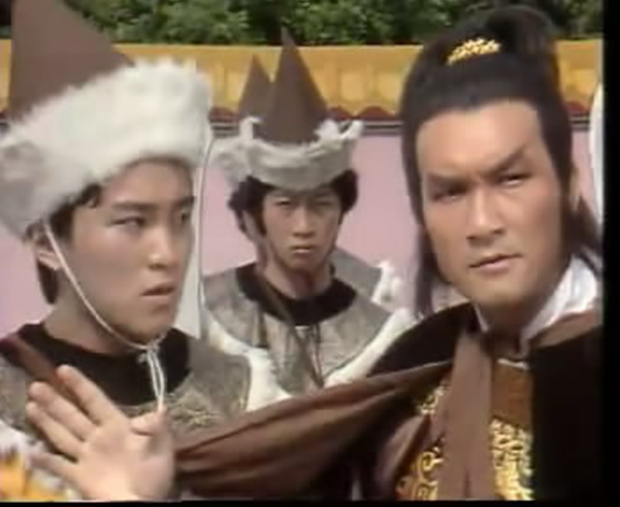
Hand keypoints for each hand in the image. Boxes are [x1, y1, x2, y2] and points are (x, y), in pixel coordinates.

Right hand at [25, 365, 174, 500]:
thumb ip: (159, 427)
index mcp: (117, 426)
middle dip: (55, 400)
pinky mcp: (80, 478)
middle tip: (36, 385)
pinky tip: (31, 453)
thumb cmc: (155, 472)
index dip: (80, 385)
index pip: (95, 400)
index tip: (63, 369)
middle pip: (73, 415)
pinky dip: (45, 461)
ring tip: (31, 405)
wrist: (145, 501)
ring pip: (62, 435)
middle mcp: (98, 438)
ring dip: (46, 421)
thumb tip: (159, 409)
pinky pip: (60, 467)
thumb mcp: (163, 445)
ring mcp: (87, 457)